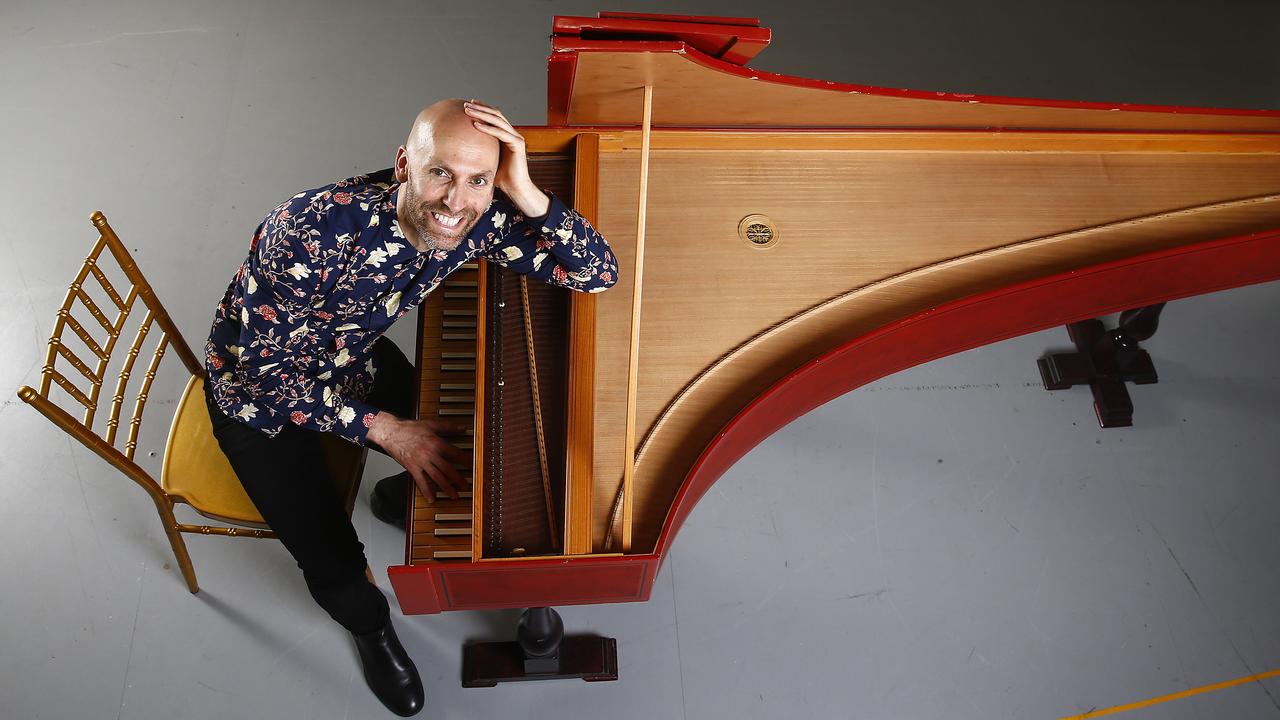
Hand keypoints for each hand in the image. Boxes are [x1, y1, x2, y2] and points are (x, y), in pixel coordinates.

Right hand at [367, 412, 469, 500]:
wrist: (390, 432)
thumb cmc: (409, 428)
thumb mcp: (431, 424)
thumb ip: (448, 427)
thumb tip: (463, 428)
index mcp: (436, 442)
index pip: (455, 454)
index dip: (465, 461)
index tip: (473, 467)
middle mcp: (430, 454)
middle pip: (448, 469)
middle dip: (458, 479)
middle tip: (466, 486)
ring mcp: (421, 462)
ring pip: (437, 477)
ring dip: (447, 487)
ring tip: (454, 495)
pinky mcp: (411, 468)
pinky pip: (420, 481)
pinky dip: (426, 491)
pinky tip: (432, 498)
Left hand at [463, 99, 549, 217]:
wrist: (515, 188)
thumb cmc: (501, 177)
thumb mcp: (488, 159)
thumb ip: (481, 150)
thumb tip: (463, 149)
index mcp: (507, 135)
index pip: (494, 117)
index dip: (483, 109)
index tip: (469, 105)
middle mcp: (513, 134)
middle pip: (496, 114)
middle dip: (480, 108)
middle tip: (466, 104)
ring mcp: (516, 138)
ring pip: (498, 120)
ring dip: (482, 114)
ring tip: (468, 110)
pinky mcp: (517, 144)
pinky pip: (500, 133)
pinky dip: (488, 128)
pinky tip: (475, 124)